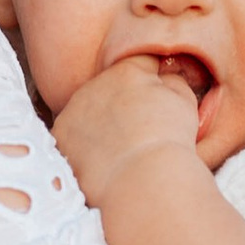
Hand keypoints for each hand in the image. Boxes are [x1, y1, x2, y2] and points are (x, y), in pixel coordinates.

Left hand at [50, 54, 202, 211]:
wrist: (142, 179)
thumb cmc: (169, 143)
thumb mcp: (184, 103)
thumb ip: (172, 82)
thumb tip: (163, 78)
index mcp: (126, 72)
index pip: (139, 65)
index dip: (152, 84)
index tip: (158, 106)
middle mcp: (94, 85)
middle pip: (110, 88)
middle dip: (122, 103)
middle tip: (139, 132)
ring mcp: (73, 110)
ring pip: (88, 111)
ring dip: (100, 123)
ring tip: (121, 149)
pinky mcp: (60, 137)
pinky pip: (72, 135)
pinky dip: (84, 146)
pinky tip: (102, 161)